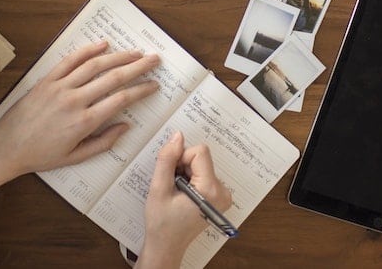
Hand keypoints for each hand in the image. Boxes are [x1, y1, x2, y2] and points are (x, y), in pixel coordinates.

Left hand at [0, 41, 159, 178]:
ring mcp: (60, 87)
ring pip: (95, 65)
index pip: (121, 100)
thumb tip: (125, 126)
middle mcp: (74, 101)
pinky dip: (87, 50)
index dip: (141, 90)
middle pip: (113, 78)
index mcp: (84, 122)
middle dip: (138, 67)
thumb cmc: (41, 155)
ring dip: (118, 56)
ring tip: (135, 52)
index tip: (154, 85)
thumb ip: (103, 142)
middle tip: (154, 60)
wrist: (7, 147)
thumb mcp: (76, 157)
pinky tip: (103, 45)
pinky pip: (70, 60)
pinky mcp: (47, 80)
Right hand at [138, 131, 231, 267]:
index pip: (200, 152)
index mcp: (211, 190)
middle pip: (201, 158)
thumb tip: (177, 136)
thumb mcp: (159, 189)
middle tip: (172, 186)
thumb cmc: (161, 223)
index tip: (172, 175)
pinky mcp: (219, 196)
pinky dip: (191, 179)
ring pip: (201, 164)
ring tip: (177, 192)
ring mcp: (223, 195)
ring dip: (186, 173)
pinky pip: (204, 173)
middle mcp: (222, 191)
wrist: (167, 246)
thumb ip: (167, 159)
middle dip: (183, 166)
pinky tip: (183, 194)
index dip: (181, 158)